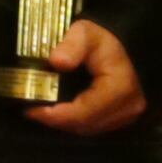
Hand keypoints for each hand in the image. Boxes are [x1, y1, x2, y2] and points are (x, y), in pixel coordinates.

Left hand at [17, 17, 148, 135]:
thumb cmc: (100, 40)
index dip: (58, 115)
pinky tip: (57, 113)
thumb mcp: (84, 33)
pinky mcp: (120, 121)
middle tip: (32, 110)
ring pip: (87, 129)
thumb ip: (71, 44)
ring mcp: (126, 117)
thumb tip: (56, 62)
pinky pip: (91, 127)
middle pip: (85, 124)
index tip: (33, 110)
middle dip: (56, 120)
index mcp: (122, 87)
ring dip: (63, 123)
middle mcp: (129, 107)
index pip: (86, 112)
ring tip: (41, 111)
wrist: (118, 48)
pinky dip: (72, 122)